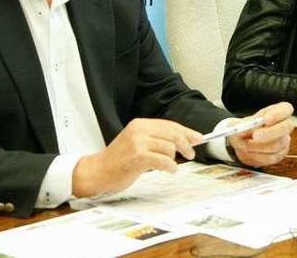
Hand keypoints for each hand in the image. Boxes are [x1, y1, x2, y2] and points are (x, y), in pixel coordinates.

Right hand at [72, 118, 201, 197]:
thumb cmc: (119, 161)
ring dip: (174, 159)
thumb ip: (156, 139)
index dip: (186, 131)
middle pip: (173, 134)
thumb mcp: (137, 143)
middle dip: (186, 144)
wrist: (97, 172)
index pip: (169, 124)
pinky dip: (170, 166)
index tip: (198, 138)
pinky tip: (169, 170)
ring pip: (170, 148)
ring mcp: (138, 142)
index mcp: (140, 124)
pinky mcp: (138, 156)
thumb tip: (183, 141)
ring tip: (170, 165)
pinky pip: (164, 160)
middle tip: (191, 154)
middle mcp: (139, 130)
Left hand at [229, 102, 293, 166]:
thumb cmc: (245, 128)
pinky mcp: (280, 154)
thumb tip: (242, 129)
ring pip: (276, 145)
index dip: (278, 114)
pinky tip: (250, 152)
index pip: (286, 109)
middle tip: (255, 135)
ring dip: (258, 146)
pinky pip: (271, 158)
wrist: (243, 142)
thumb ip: (243, 125)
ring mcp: (284, 141)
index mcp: (279, 111)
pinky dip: (257, 156)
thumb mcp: (241, 123)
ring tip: (246, 144)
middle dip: (269, 132)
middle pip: (286, 127)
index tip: (265, 119)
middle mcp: (285, 125)